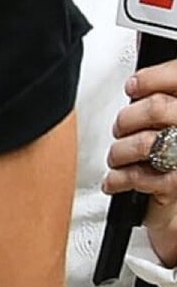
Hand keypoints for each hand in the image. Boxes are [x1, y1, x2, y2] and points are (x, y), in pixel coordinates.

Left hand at [103, 60, 176, 266]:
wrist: (176, 209)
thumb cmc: (168, 160)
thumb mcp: (164, 124)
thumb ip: (156, 99)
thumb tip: (135, 78)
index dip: (152, 79)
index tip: (134, 86)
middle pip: (157, 108)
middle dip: (127, 117)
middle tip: (121, 128)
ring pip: (145, 140)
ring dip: (120, 150)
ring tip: (118, 157)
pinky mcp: (174, 186)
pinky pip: (139, 174)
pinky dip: (118, 177)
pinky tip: (115, 179)